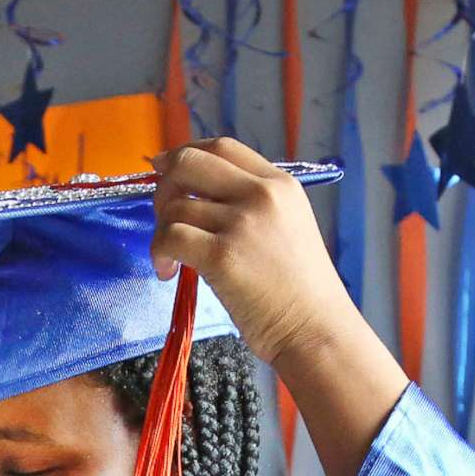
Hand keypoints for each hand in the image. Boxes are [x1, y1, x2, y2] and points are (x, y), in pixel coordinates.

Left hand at [149, 139, 358, 369]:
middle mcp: (261, 195)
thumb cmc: (300, 291)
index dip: (186, 153)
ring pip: (175, 206)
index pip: (222, 147)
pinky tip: (168, 272)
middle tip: (162, 215)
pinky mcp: (222, 255)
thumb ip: (253, 204)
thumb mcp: (289, 226)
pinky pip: (170, 237)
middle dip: (164, 185)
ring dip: (161, 232)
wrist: (315, 328)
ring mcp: (242, 223)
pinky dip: (159, 253)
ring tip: (171, 260)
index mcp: (279, 184)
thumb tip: (199, 197)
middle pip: (190, 162)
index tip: (167, 169)